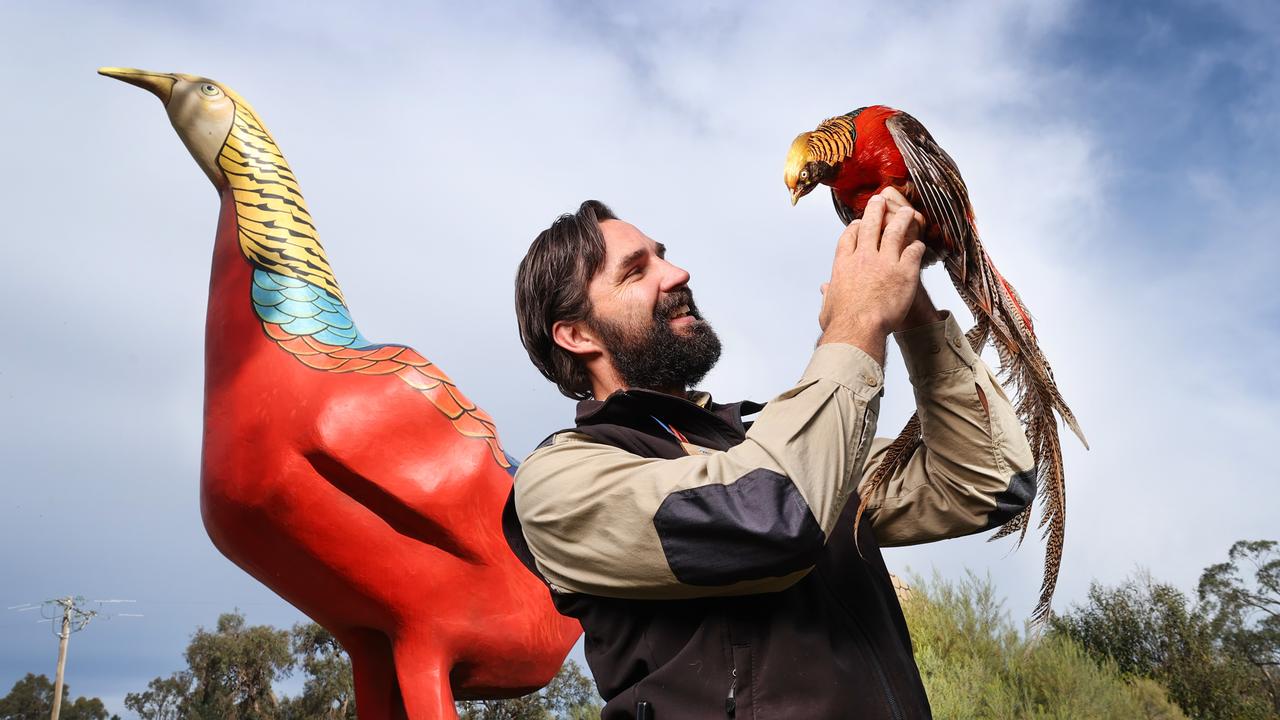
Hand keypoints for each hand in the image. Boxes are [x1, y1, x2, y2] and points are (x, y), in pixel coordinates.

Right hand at [818, 191, 926, 363]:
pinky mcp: (903, 271)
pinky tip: (921, 245)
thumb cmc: (841, 323)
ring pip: (895, 231)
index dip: (855, 226)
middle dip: (876, 210)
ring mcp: (884, 262)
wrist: (858, 329)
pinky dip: (917, 246)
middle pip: (870, 225)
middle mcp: (863, 258)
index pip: (849, 236)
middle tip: (880, 201)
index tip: (859, 223)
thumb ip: (828, 294)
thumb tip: (825, 290)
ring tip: (907, 212)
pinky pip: (913, 251)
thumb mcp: (828, 307)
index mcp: (843, 265)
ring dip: (901, 219)